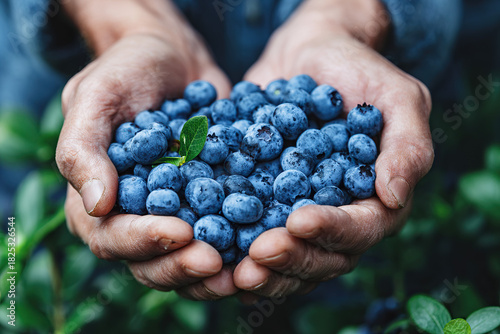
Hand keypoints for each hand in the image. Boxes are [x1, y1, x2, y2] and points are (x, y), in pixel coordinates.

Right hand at [56, 0, 236, 299]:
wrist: (173, 56)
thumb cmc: (126, 70)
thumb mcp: (96, 97)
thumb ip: (83, 149)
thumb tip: (96, 205)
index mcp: (97, 201)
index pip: (114, 236)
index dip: (145, 241)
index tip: (181, 233)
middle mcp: (134, 216)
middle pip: (152, 261)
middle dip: (182, 265)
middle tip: (217, 262)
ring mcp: (174, 213)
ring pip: (187, 257)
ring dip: (212, 270)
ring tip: (242, 270)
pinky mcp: (207, 203)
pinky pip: (220, 232)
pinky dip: (238, 245)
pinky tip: (261, 246)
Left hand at [234, 0, 433, 297]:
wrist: (309, 55)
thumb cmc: (358, 71)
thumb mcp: (396, 97)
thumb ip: (407, 146)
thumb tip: (394, 197)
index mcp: (375, 201)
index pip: (360, 229)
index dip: (331, 231)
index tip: (298, 221)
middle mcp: (339, 218)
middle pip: (321, 258)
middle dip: (290, 259)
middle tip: (256, 255)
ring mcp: (300, 215)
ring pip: (286, 258)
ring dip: (262, 270)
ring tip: (234, 270)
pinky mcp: (266, 204)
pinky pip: (253, 235)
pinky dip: (235, 251)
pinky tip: (215, 257)